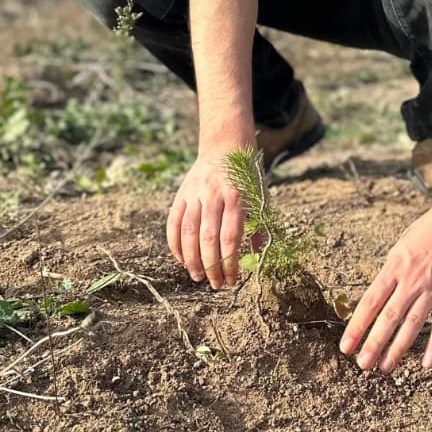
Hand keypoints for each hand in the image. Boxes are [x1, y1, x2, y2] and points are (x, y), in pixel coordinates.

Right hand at [166, 147, 249, 289]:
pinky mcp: (181, 194)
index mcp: (236, 198)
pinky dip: (175, 244)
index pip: (230, 238)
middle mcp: (213, 196)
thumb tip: (256, 259)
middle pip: (208, 238)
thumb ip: (258, 227)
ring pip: (188, 232)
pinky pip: (173, 223)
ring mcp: (194, 194)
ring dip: (192, 259)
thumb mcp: (259, 199)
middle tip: (216, 284)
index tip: (232, 280)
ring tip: (197, 276)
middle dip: (211, 266)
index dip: (230, 263)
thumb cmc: (247, 179)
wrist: (225, 147)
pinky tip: (182, 260)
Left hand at [340, 208, 431, 373]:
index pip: (370, 302)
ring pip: (413, 323)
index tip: (345, 346)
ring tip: (386, 366)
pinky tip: (427, 362)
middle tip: (362, 364)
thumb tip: (376, 299)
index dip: (356, 326)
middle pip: (389, 316)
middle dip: (373, 343)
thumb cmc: (427, 232)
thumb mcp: (399, 248)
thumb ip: (389, 273)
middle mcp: (411, 280)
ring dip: (398, 347)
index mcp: (394, 268)